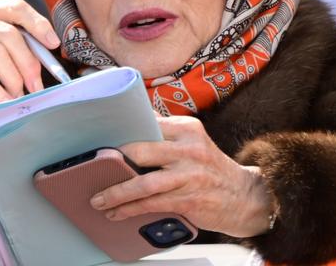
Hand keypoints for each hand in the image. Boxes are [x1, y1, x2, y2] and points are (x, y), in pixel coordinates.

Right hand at [0, 0, 59, 115]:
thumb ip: (9, 43)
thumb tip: (46, 55)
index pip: (16, 7)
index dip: (39, 24)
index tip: (54, 44)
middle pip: (9, 34)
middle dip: (29, 62)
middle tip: (37, 84)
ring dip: (13, 78)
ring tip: (19, 94)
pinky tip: (3, 100)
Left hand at [93, 116, 278, 237]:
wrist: (243, 196)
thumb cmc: (210, 170)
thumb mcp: (193, 144)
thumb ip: (165, 138)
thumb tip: (126, 135)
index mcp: (188, 129)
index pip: (148, 123)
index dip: (121, 131)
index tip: (99, 139)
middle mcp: (189, 148)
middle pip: (141, 150)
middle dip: (112, 161)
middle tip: (92, 169)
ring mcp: (190, 175)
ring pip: (143, 183)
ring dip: (115, 193)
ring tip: (98, 200)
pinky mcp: (189, 199)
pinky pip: (151, 204)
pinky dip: (129, 210)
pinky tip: (117, 213)